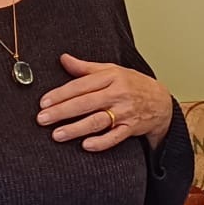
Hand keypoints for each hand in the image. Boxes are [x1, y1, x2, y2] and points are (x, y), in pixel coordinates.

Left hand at [36, 55, 172, 150]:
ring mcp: (125, 112)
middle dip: (62, 111)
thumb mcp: (112, 71)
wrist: (161, 102)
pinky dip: (101, 142)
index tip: (44, 102)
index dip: (61, 94)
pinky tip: (86, 145)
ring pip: (97, 121)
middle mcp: (118, 94)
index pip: (81, 85)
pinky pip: (115, 137)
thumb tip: (64, 59)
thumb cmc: (134, 84)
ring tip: (57, 135)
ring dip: (76, 129)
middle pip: (86, 103)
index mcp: (112, 77)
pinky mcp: (131, 128)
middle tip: (43, 119)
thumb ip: (86, 68)